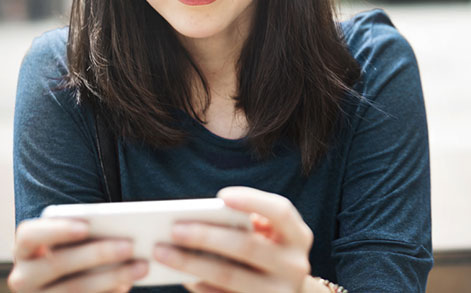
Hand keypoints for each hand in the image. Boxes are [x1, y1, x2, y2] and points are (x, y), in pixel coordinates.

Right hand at [8, 217, 147, 292]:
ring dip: (112, 277)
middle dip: (97, 253)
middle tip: (131, 245)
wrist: (61, 281)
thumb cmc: (74, 248)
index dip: (57, 230)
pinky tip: (128, 284)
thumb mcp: (75, 240)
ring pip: (74, 289)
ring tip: (142, 266)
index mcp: (26, 248)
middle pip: (58, 263)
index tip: (86, 226)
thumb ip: (89, 231)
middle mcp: (25, 276)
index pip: (31, 236)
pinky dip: (109, 292)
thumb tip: (125, 230)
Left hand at [153, 187, 313, 292]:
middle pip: (247, 246)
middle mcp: (295, 265)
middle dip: (207, 236)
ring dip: (192, 263)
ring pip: (230, 276)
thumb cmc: (270, 252)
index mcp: (298, 236)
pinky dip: (200, 287)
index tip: (220, 196)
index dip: (252, 201)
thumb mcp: (272, 235)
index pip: (281, 212)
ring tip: (163, 252)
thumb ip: (250, 223)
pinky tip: (181, 276)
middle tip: (173, 229)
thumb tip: (201, 220)